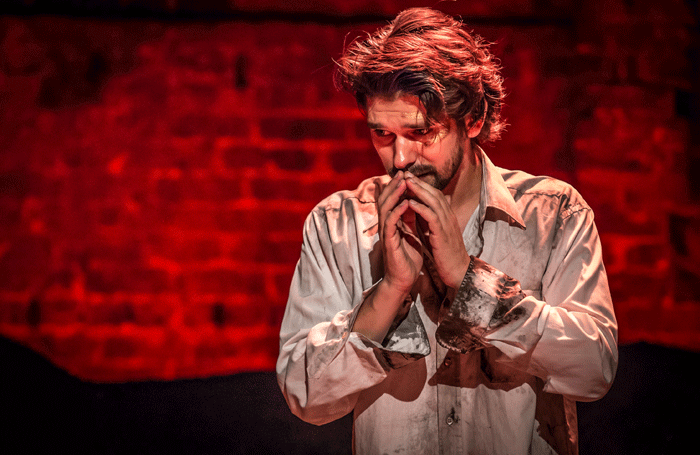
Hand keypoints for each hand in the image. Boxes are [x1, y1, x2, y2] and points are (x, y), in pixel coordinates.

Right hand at [377, 171, 423, 294]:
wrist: (404, 280)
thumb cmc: (408, 260)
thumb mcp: (412, 235)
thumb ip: (410, 221)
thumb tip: (414, 206)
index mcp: (392, 224)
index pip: (391, 201)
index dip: (396, 187)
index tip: (406, 175)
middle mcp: (386, 227)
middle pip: (385, 201)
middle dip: (393, 186)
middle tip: (402, 173)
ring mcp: (386, 234)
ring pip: (386, 209)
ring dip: (394, 195)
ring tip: (403, 183)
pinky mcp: (389, 242)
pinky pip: (391, 223)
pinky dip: (397, 212)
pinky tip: (406, 204)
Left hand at [404, 172, 469, 288]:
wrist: (458, 271)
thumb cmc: (446, 254)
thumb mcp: (439, 234)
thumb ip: (432, 222)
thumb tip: (422, 213)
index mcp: (448, 216)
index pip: (435, 195)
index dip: (422, 186)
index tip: (409, 178)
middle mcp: (449, 216)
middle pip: (434, 193)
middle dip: (419, 183)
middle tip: (406, 173)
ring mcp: (447, 224)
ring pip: (433, 201)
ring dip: (418, 190)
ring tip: (405, 182)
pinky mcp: (443, 234)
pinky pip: (431, 216)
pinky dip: (421, 207)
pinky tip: (409, 202)